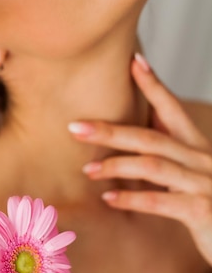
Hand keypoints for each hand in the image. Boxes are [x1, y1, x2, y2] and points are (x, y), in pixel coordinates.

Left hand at [69, 53, 211, 265]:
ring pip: (152, 165)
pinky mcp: (202, 210)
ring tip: (88, 170)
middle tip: (75, 127)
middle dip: (110, 130)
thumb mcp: (193, 175)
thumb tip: (140, 135)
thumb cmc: (211, 206)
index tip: (133, 61)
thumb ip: (171, 156)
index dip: (153, 85)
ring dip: (115, 165)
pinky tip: (108, 199)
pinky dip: (131, 199)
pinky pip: (160, 200)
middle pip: (149, 137)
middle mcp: (201, 160)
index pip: (172, 109)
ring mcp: (203, 184)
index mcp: (197, 148)